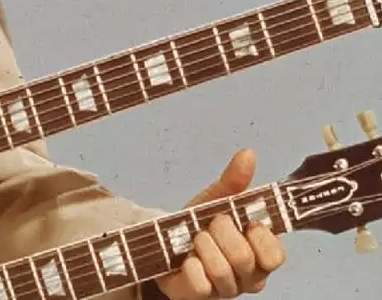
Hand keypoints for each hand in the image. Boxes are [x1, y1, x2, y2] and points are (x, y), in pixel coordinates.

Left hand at [153, 149, 285, 298]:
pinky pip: (201, 285)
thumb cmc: (198, 224)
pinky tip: (185, 259)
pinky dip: (190, 266)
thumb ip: (234, 180)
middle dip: (222, 232)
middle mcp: (249, 277)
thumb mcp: (216, 199)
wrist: (163, 243)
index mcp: (260, 253)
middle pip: (245, 259)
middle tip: (210, 224)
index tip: (243, 220)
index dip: (258, 235)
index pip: (276, 254)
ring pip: (223, 271)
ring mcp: (226, 290)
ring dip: (203, 246)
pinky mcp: (201, 297)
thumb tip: (248, 154)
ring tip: (195, 239)